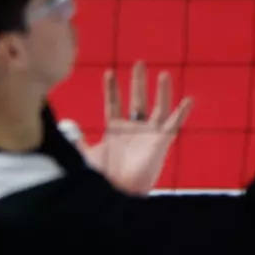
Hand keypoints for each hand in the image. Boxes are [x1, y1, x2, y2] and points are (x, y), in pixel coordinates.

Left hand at [82, 62, 192, 194]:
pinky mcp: (161, 142)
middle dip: (137, 81)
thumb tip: (65, 128)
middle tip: (139, 62)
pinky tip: (189, 99)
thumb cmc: (102, 177)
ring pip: (158, 107)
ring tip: (162, 73)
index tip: (109, 72)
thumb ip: (77, 141)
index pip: (113, 103)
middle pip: (136, 99)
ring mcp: (149, 134)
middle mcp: (133, 129)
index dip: (111, 88)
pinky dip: (182, 112)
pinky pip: (174, 124)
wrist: (118, 192)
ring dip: (161, 90)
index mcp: (115, 130)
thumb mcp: (85, 155)